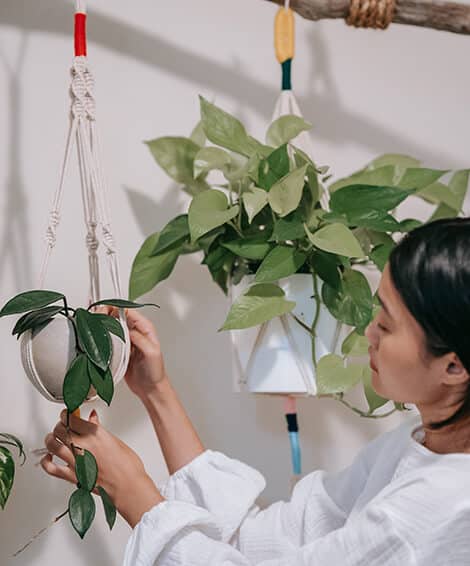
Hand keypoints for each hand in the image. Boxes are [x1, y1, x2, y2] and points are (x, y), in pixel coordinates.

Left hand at [41, 409, 163, 526]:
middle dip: (59, 425)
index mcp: (95, 434)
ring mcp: (75, 461)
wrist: (128, 486)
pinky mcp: (72, 476)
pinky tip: (49, 457)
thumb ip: (99, 429)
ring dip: (51, 439)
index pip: (72, 418)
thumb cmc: (127, 466)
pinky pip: (51, 467)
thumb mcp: (115, 441)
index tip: (68, 414)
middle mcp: (83, 445)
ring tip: (54, 438)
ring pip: (52, 444)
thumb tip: (92, 419)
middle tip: (63, 425)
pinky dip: (46, 461)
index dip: (67, 414)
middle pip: (60, 429)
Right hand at [101, 307, 168, 399]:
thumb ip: (140, 339)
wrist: (149, 388)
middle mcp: (135, 333)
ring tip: (94, 326)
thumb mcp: (151, 353)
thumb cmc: (155, 372)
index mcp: (145, 329)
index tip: (105, 310)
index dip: (116, 308)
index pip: (129, 312)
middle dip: (106, 315)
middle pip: (118, 317)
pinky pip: (109, 340)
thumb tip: (127, 331)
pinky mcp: (119, 350)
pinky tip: (96, 338)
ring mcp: (126, 341)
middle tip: (96, 318)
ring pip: (112, 327)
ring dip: (103, 326)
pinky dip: (102, 338)